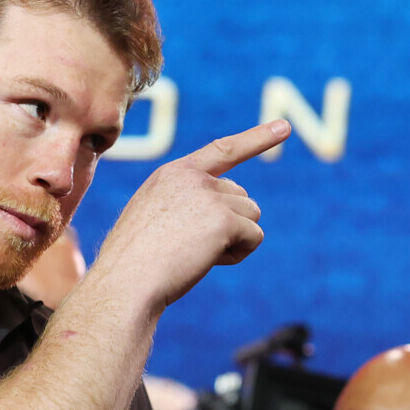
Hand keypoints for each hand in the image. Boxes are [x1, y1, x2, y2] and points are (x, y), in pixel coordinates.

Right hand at [89, 119, 289, 310]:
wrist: (125, 282)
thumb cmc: (136, 263)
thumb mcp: (155, 219)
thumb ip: (188, 205)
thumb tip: (232, 215)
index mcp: (173, 174)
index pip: (223, 149)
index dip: (256, 139)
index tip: (284, 127)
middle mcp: (193, 178)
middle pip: (242, 196)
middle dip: (230, 224)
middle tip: (194, 247)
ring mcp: (209, 196)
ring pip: (252, 215)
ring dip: (235, 239)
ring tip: (197, 254)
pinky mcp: (224, 220)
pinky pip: (254, 236)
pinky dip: (239, 254)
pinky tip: (208, 261)